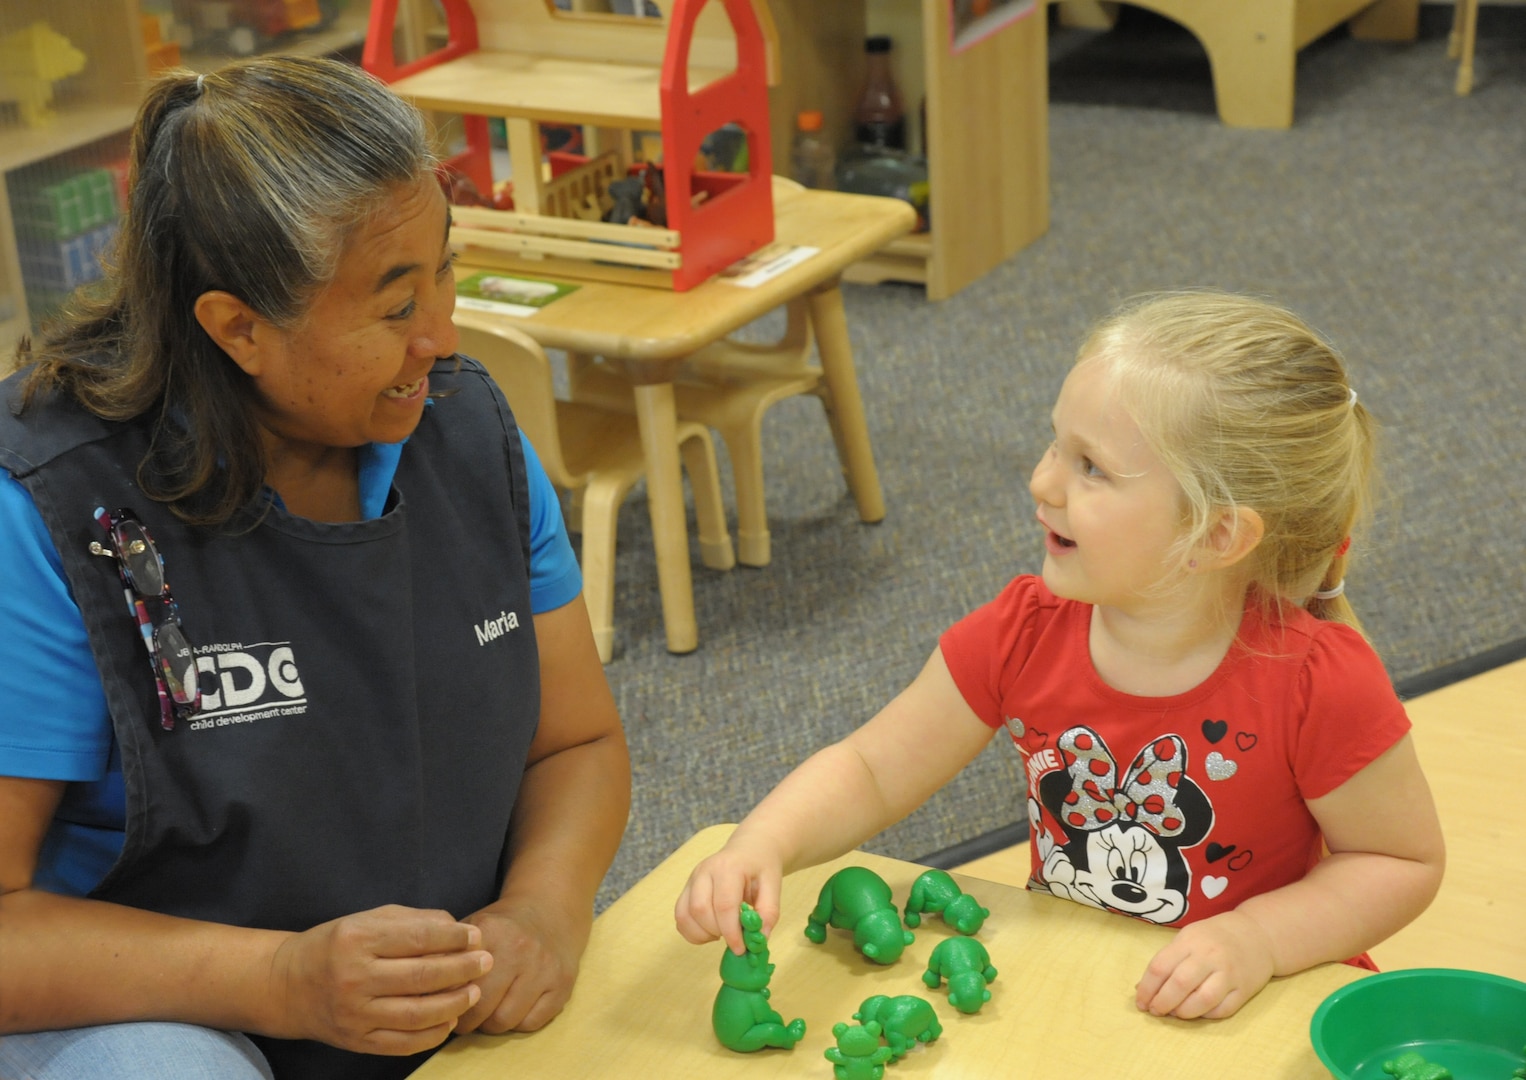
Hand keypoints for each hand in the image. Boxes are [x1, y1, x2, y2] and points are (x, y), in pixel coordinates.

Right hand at [270, 904, 492, 1054]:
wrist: (287, 984)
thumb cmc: (337, 944)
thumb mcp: (369, 919)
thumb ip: (413, 920)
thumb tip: (457, 929)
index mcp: (358, 939)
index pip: (418, 938)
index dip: (453, 937)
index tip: (476, 936)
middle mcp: (355, 977)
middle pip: (422, 976)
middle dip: (462, 969)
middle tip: (486, 962)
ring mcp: (355, 1013)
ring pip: (417, 1013)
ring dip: (454, 1003)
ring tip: (474, 992)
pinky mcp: (356, 1040)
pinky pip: (403, 1043)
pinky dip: (432, 1034)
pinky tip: (450, 1020)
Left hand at [454, 896, 590, 1034]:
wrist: (550, 910)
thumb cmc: (503, 926)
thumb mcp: (472, 929)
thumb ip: (446, 955)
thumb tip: (420, 990)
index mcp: (491, 932)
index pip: (457, 982)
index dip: (445, 1000)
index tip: (442, 1004)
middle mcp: (520, 950)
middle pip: (480, 1008)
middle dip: (466, 1021)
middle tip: (463, 1018)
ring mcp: (544, 968)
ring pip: (505, 1021)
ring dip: (492, 1025)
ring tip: (488, 1014)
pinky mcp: (563, 985)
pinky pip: (531, 1023)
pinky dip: (517, 1023)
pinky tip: (513, 1008)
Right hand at [673, 840, 783, 954]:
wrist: (750, 848)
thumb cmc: (761, 867)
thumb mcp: (774, 886)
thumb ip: (768, 913)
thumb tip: (759, 940)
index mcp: (729, 867)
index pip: (724, 904)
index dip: (731, 932)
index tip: (741, 949)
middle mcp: (704, 871)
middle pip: (700, 910)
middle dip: (717, 932)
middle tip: (735, 938)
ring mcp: (692, 879)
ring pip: (684, 915)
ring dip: (702, 934)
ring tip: (722, 933)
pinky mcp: (686, 889)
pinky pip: (680, 916)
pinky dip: (692, 932)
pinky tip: (711, 931)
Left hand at [1134, 911, 1275, 1019]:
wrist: (1256, 934)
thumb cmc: (1214, 937)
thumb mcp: (1188, 938)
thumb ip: (1167, 960)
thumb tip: (1142, 988)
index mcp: (1190, 940)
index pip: (1160, 967)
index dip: (1147, 988)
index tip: (1141, 1002)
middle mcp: (1209, 956)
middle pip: (1180, 985)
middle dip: (1162, 1003)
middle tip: (1155, 1011)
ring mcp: (1229, 973)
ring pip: (1202, 1000)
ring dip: (1183, 1012)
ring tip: (1175, 1013)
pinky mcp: (1245, 989)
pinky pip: (1222, 1010)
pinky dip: (1206, 1015)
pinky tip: (1197, 1012)